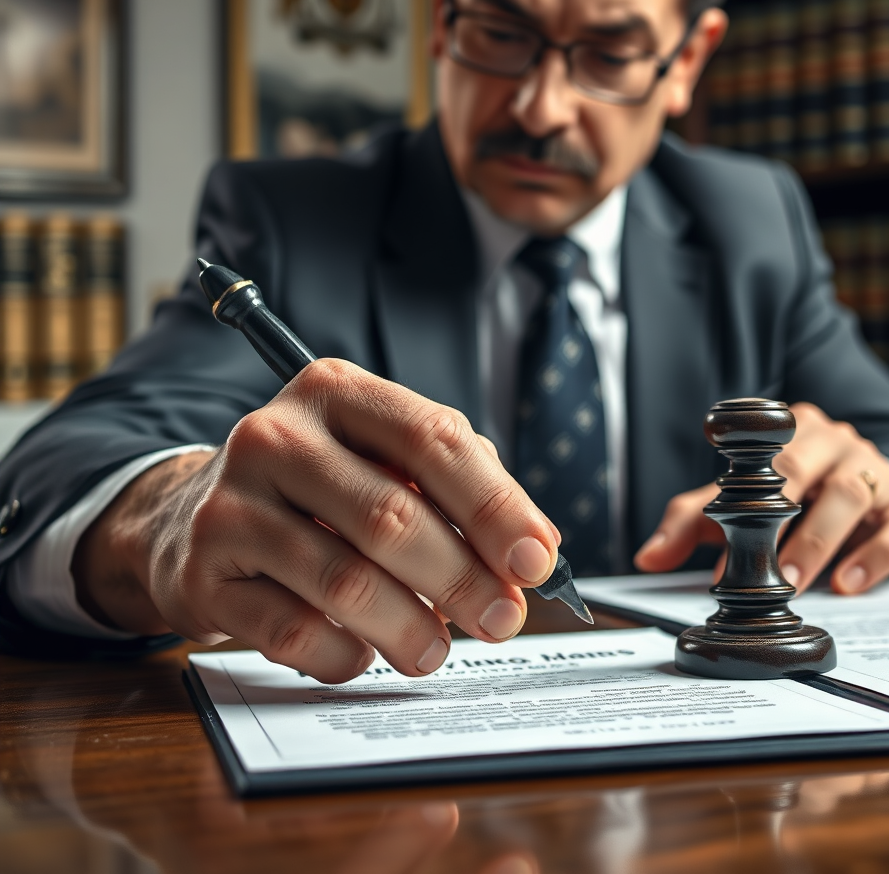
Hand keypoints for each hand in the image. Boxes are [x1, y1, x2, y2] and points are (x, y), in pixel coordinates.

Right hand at [72, 359, 560, 682]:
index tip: (537, 561)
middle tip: (502, 619)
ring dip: (409, 628)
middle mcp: (279, 435)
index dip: (495, 505)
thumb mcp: (380, 459)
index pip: (433, 439)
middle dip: (463, 579)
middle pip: (393, 515)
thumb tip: (534, 547)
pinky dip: (342, 654)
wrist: (193, 518)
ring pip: (346, 581)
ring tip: (434, 651)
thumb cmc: (316, 490)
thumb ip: (456, 490)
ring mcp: (233, 502)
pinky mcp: (203, 571)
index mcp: (337, 392)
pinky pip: (292, 632)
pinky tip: (358, 652)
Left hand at [633, 402, 888, 594]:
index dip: (737, 496)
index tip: (718, 532)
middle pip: (804, 469)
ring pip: (848, 495)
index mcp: (792, 431)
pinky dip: (871, 558)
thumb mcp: (746, 504)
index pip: (759, 457)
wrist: (879, 500)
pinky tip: (847, 584)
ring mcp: (874, 471)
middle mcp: (834, 441)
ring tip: (793, 582)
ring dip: (818, 541)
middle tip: (760, 570)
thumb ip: (696, 522)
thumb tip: (647, 556)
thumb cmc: (800, 499)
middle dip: (779, 519)